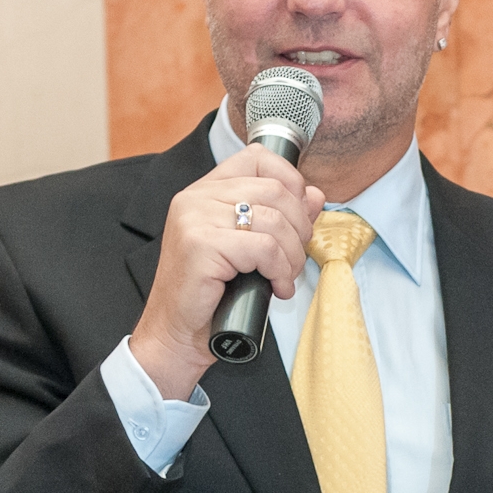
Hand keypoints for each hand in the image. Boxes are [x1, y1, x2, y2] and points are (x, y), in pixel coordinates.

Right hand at [131, 145, 324, 398]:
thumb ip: (281, 216)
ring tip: (284, 277)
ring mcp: (195, 218)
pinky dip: (281, 271)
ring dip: (292, 255)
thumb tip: (315, 195)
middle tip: (292, 259)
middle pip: (276, 190)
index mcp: (205, 190)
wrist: (176, 334)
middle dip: (299, 228)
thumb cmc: (213, 294)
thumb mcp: (252, 248)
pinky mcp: (201, 245)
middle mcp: (195, 197)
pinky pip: (265, 248)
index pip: (260, 158)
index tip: (298, 219)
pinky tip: (276, 288)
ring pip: (274, 219)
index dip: (292, 183)